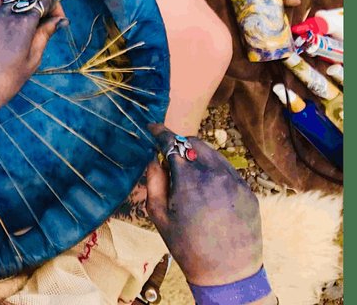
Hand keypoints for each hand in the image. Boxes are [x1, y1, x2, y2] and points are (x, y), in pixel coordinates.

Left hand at [0, 0, 65, 125]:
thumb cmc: (7, 80)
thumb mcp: (32, 59)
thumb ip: (45, 34)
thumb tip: (59, 20)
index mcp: (23, 24)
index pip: (44, 2)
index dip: (54, 7)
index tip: (56, 19)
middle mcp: (4, 15)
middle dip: (37, 5)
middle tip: (39, 22)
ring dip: (16, 1)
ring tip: (18, 17)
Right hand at [145, 125, 264, 287]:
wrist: (228, 272)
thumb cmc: (188, 247)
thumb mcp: (160, 216)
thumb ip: (154, 182)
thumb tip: (155, 160)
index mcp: (190, 181)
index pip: (173, 144)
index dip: (161, 133)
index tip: (153, 128)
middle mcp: (215, 175)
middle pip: (195, 143)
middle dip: (180, 143)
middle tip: (169, 154)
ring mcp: (235, 182)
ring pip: (213, 154)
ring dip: (197, 155)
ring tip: (188, 172)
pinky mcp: (248, 191)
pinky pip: (227, 170)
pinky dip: (213, 169)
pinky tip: (206, 187)